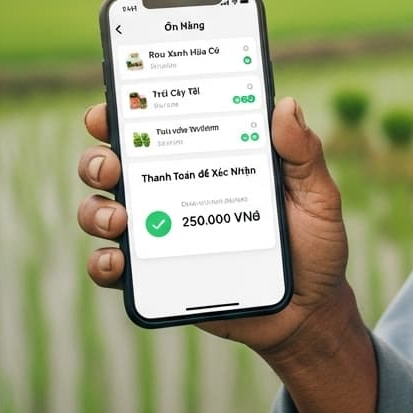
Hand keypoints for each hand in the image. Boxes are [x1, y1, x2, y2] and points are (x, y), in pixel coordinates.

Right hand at [75, 97, 355, 355]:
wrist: (307, 313)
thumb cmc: (313, 245)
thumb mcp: (316, 196)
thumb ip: (303, 154)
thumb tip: (286, 105)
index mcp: (208, 161)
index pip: (159, 126)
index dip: (129, 107)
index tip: (118, 99)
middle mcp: (174, 190)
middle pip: (115, 164)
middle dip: (98, 158)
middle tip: (112, 164)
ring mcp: (160, 233)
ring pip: (101, 211)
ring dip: (96, 209)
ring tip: (119, 217)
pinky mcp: (155, 277)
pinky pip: (112, 267)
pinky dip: (103, 261)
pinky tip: (118, 259)